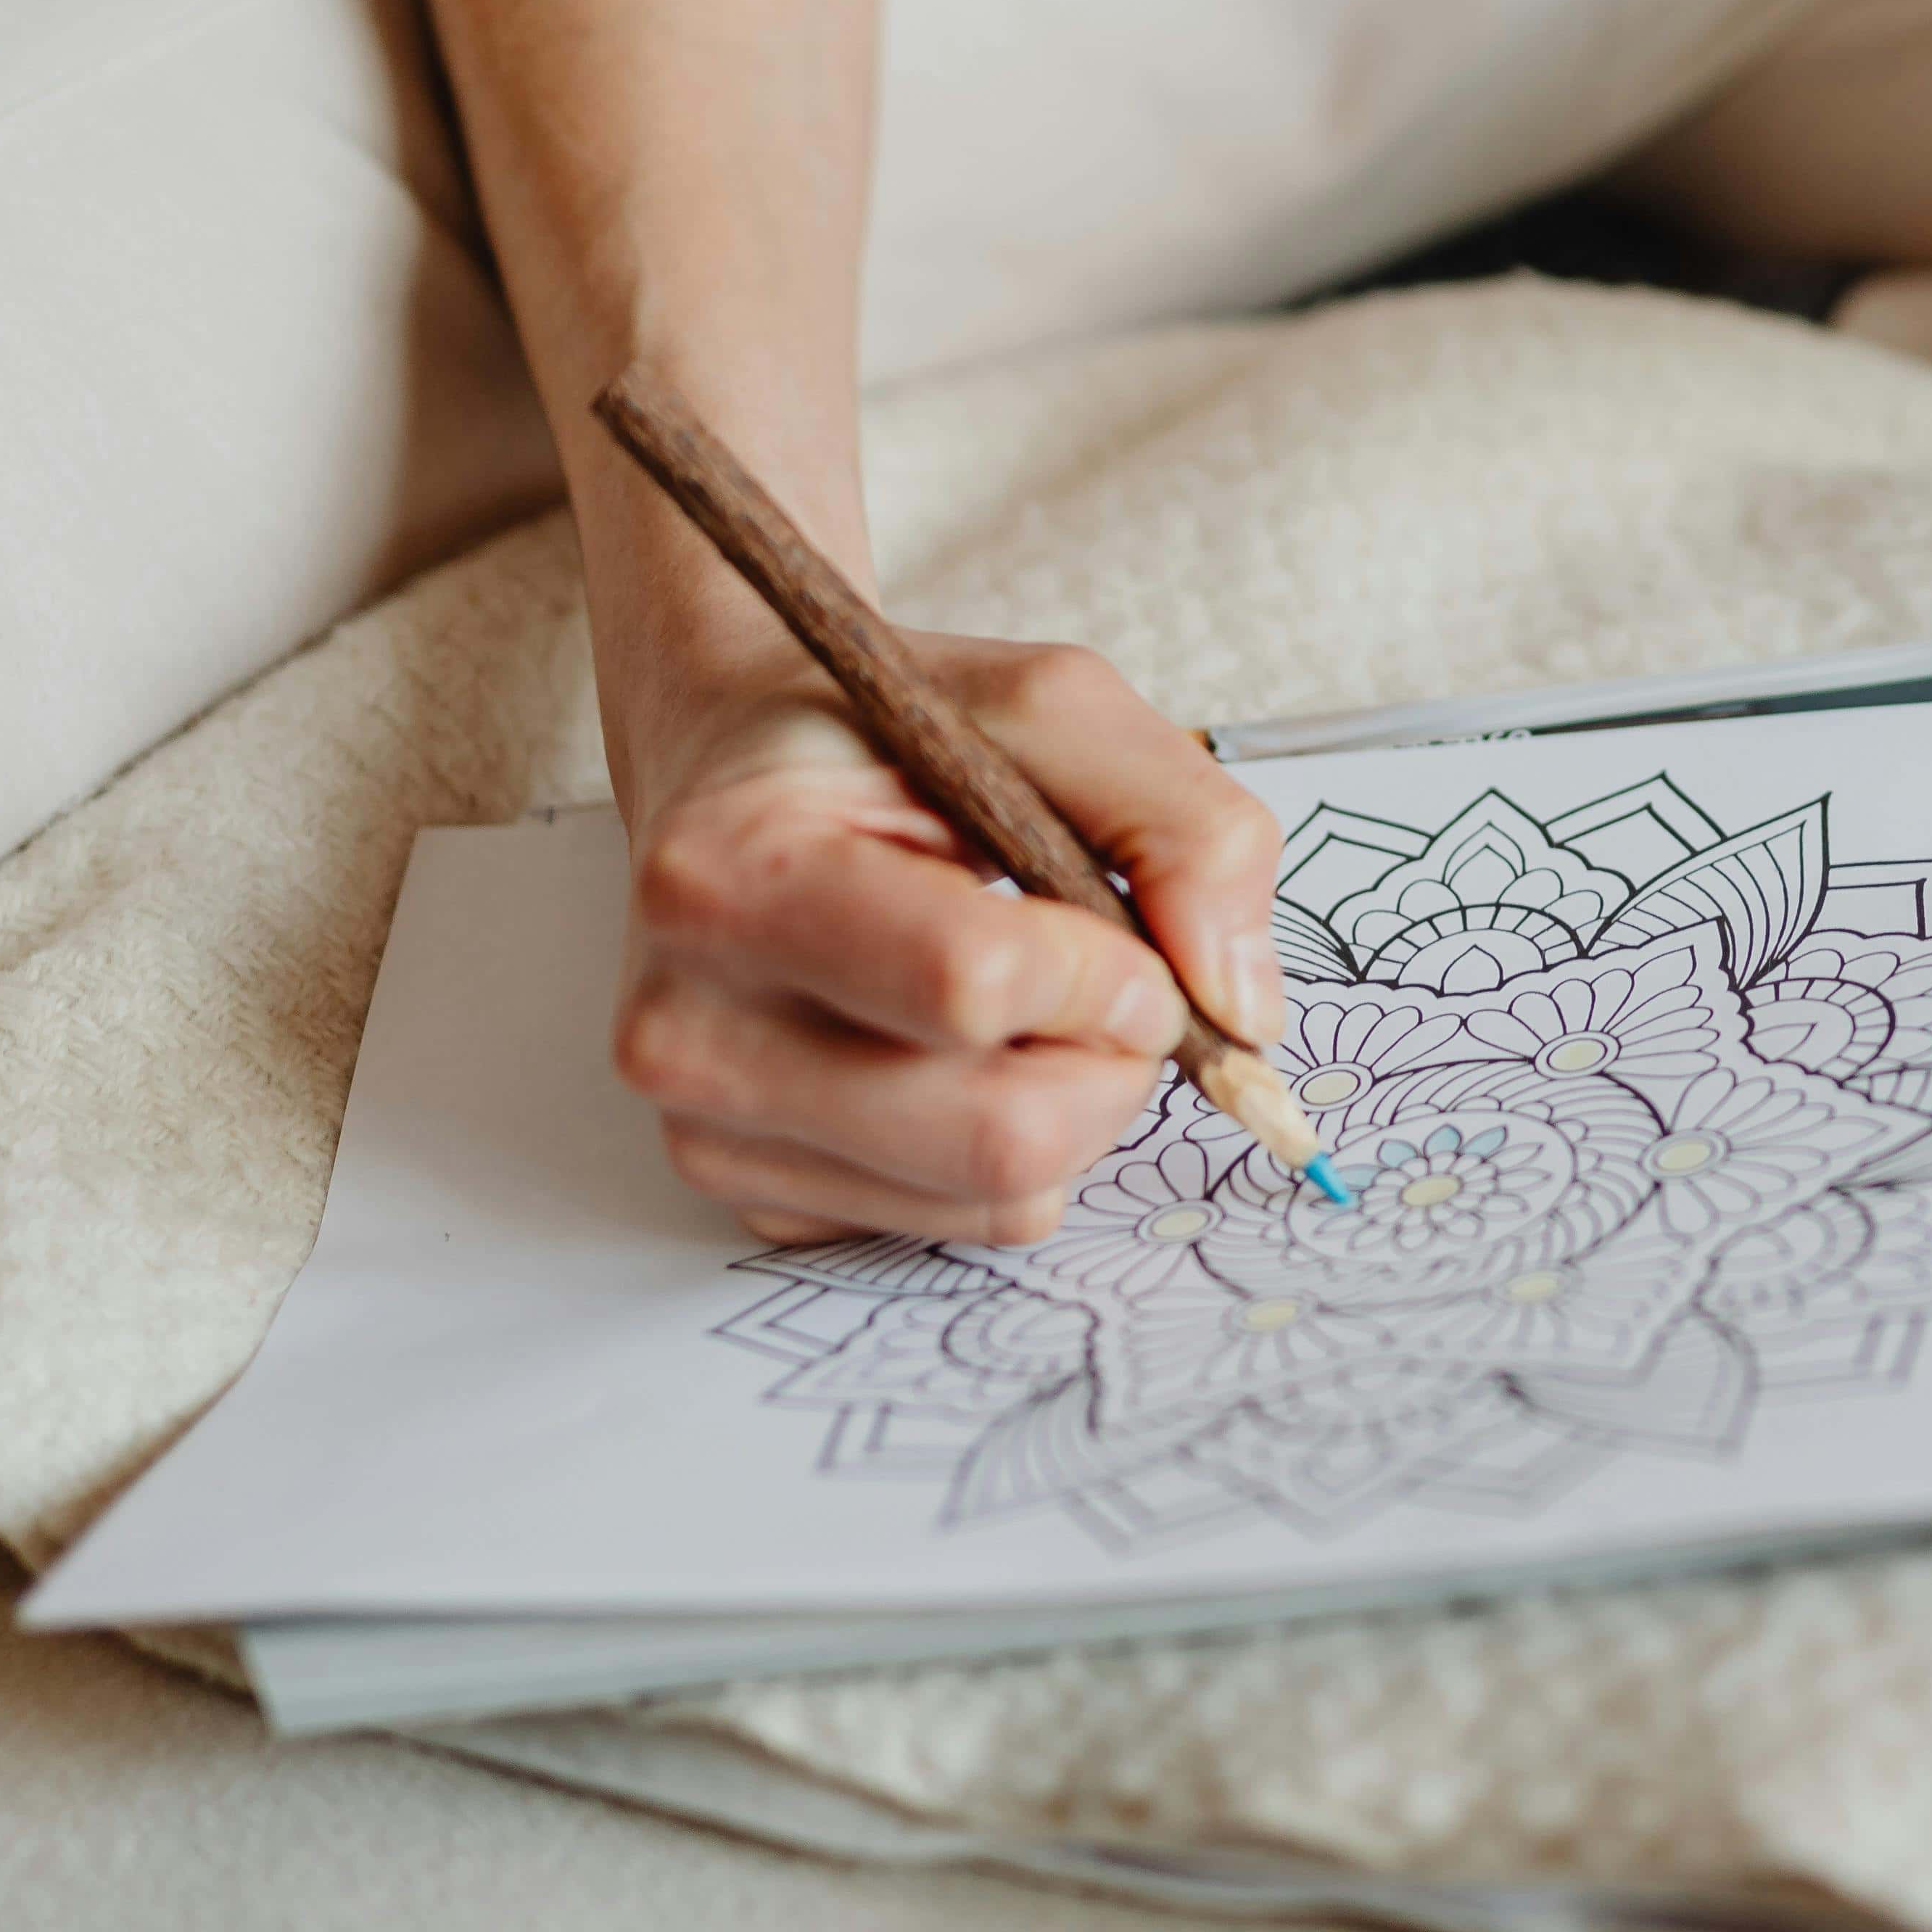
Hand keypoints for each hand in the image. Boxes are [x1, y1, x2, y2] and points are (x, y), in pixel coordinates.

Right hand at [609, 634, 1283, 1247]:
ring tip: (1036, 1005)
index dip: (1108, 974)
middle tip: (1109, 985)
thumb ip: (1182, 826)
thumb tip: (1242, 1009)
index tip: (1125, 933)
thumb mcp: (1048, 708)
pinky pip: (960, 1223)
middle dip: (1113, 1062)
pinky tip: (964, 1051)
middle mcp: (690, 1024)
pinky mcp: (747, 1191)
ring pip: (996, 1196)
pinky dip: (1016, 1151)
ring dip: (1077, 1106)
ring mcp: (708, 1126)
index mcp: (731, 875)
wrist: (733, 770)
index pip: (975, 988)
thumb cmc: (881, 735)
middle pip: (999, 1132)